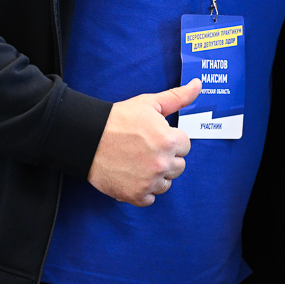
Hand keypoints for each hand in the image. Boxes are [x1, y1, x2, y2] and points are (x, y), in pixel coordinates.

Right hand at [88, 79, 199, 206]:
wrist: (87, 138)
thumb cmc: (118, 119)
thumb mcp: (149, 103)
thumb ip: (178, 97)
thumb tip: (197, 84)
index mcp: (169, 141)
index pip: (185, 146)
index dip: (171, 140)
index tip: (156, 138)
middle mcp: (162, 164)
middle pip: (178, 167)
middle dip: (166, 159)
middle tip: (146, 150)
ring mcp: (149, 181)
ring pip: (166, 184)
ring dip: (157, 176)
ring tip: (139, 163)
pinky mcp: (135, 195)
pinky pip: (150, 199)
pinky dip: (143, 191)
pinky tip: (133, 176)